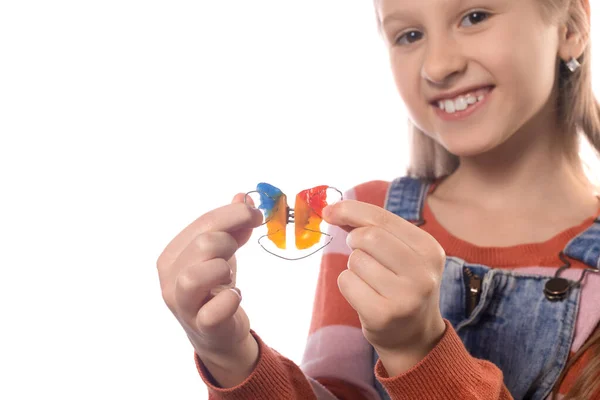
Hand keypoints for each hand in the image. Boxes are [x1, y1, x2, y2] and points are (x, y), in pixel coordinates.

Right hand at [156, 193, 263, 386]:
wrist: (219, 332)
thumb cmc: (216, 287)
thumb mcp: (223, 252)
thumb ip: (231, 225)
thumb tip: (243, 198)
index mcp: (171, 255)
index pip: (202, 223)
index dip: (234, 214)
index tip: (257, 215)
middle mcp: (169, 278)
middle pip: (203, 244)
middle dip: (229, 242)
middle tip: (237, 251)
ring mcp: (182, 304)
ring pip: (199, 274)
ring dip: (224, 268)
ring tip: (228, 275)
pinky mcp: (200, 325)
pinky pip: (215, 310)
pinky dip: (230, 299)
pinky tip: (234, 297)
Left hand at [323, 199, 446, 374]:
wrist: (414, 336)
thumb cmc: (401, 284)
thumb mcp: (401, 253)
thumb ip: (372, 227)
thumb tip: (332, 209)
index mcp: (429, 250)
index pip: (382, 218)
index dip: (350, 210)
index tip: (329, 210)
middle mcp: (423, 273)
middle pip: (367, 236)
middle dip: (354, 241)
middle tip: (361, 254)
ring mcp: (405, 297)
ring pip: (355, 260)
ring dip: (354, 267)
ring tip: (371, 282)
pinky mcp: (383, 315)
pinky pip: (346, 282)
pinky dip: (348, 285)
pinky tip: (365, 296)